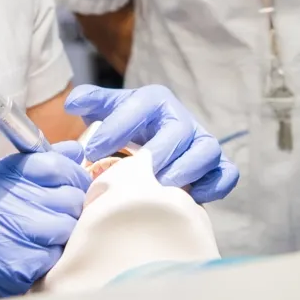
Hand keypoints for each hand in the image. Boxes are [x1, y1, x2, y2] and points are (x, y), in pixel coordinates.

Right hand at [0, 142, 90, 299]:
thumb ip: (39, 165)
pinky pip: (55, 255)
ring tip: (44, 237)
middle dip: (71, 208)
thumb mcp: (1, 182)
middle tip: (58, 216)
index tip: (74, 186)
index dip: (74, 176)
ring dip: (63, 234)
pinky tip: (34, 255)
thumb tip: (77, 150)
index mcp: (2, 175)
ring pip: (67, 226)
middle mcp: (4, 199)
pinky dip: (50, 257)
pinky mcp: (18, 262)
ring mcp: (11, 230)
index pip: (55, 165)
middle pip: (69, 197)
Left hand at [66, 84, 239, 203]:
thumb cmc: (129, 129)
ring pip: (207, 150)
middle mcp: (182, 119)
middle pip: (179, 129)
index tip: (93, 151)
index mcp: (155, 101)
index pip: (140, 105)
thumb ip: (92, 102)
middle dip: (160, 150)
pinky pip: (226, 174)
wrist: (153, 147)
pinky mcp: (217, 166)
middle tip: (137, 170)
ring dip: (187, 169)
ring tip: (163, 187)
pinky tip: (193, 198)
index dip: (118, 126)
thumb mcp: (109, 111)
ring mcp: (201, 143)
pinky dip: (215, 185)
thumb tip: (72, 103)